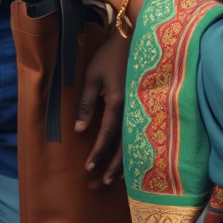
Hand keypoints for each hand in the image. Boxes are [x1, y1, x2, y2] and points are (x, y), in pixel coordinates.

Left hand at [78, 30, 127, 186]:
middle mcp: (132, 110)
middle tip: (97, 184)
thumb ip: (86, 102)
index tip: (88, 169)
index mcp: (117, 102)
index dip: (98, 154)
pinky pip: (138, 135)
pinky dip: (132, 152)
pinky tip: (126, 163)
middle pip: (121, 146)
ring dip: (121, 164)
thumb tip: (78, 130)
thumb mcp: (92, 75)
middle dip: (109, 167)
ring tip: (109, 180)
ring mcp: (140, 109)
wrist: (135, 38)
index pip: (107, 135)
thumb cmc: (109, 55)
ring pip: (132, 144)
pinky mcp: (144, 107)